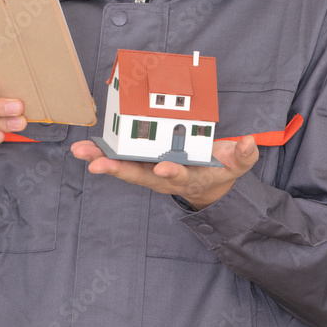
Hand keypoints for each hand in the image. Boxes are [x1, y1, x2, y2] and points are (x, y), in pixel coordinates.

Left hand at [69, 135, 258, 209]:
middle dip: (117, 169)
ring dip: (100, 159)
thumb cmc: (219, 171)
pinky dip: (101, 152)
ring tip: (79, 152)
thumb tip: (247, 142)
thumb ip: (243, 155)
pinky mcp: (140, 161)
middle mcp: (162, 177)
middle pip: (138, 174)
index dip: (171, 172)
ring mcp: (148, 170)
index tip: (163, 168)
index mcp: (188, 177)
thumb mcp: (237, 165)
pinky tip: (83, 146)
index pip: (178, 176)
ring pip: (122, 166)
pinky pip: (118, 157)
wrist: (206, 184)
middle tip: (96, 164)